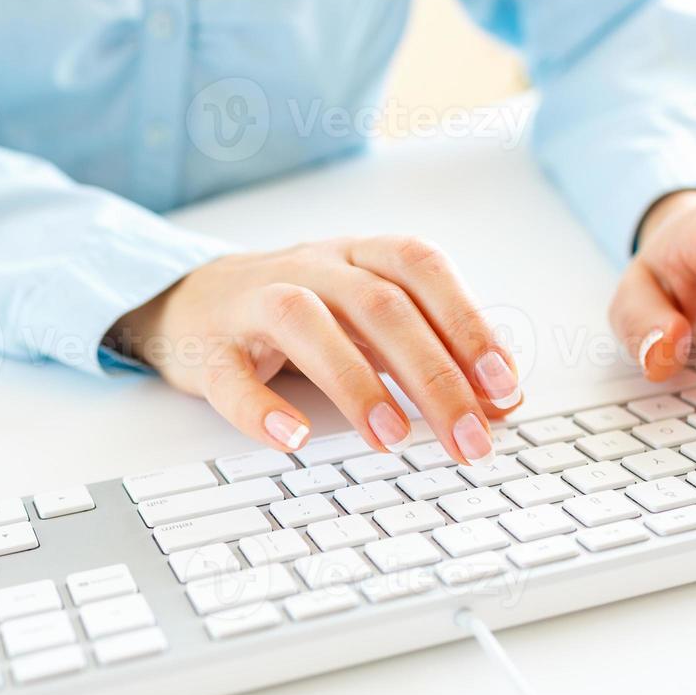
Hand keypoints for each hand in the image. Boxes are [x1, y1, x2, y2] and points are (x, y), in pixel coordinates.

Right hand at [110, 237, 522, 464]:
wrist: (192, 300)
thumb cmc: (300, 314)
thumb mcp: (367, 319)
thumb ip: (431, 350)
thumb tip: (503, 402)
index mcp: (357, 255)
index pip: (422, 271)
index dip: (467, 322)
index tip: (503, 385)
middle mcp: (311, 268)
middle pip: (379, 306)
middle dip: (433, 376)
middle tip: (468, 439)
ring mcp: (254, 302)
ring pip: (305, 324)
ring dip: (355, 383)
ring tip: (392, 439)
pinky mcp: (209, 348)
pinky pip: (231, 376)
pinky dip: (262, 410)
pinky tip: (295, 439)